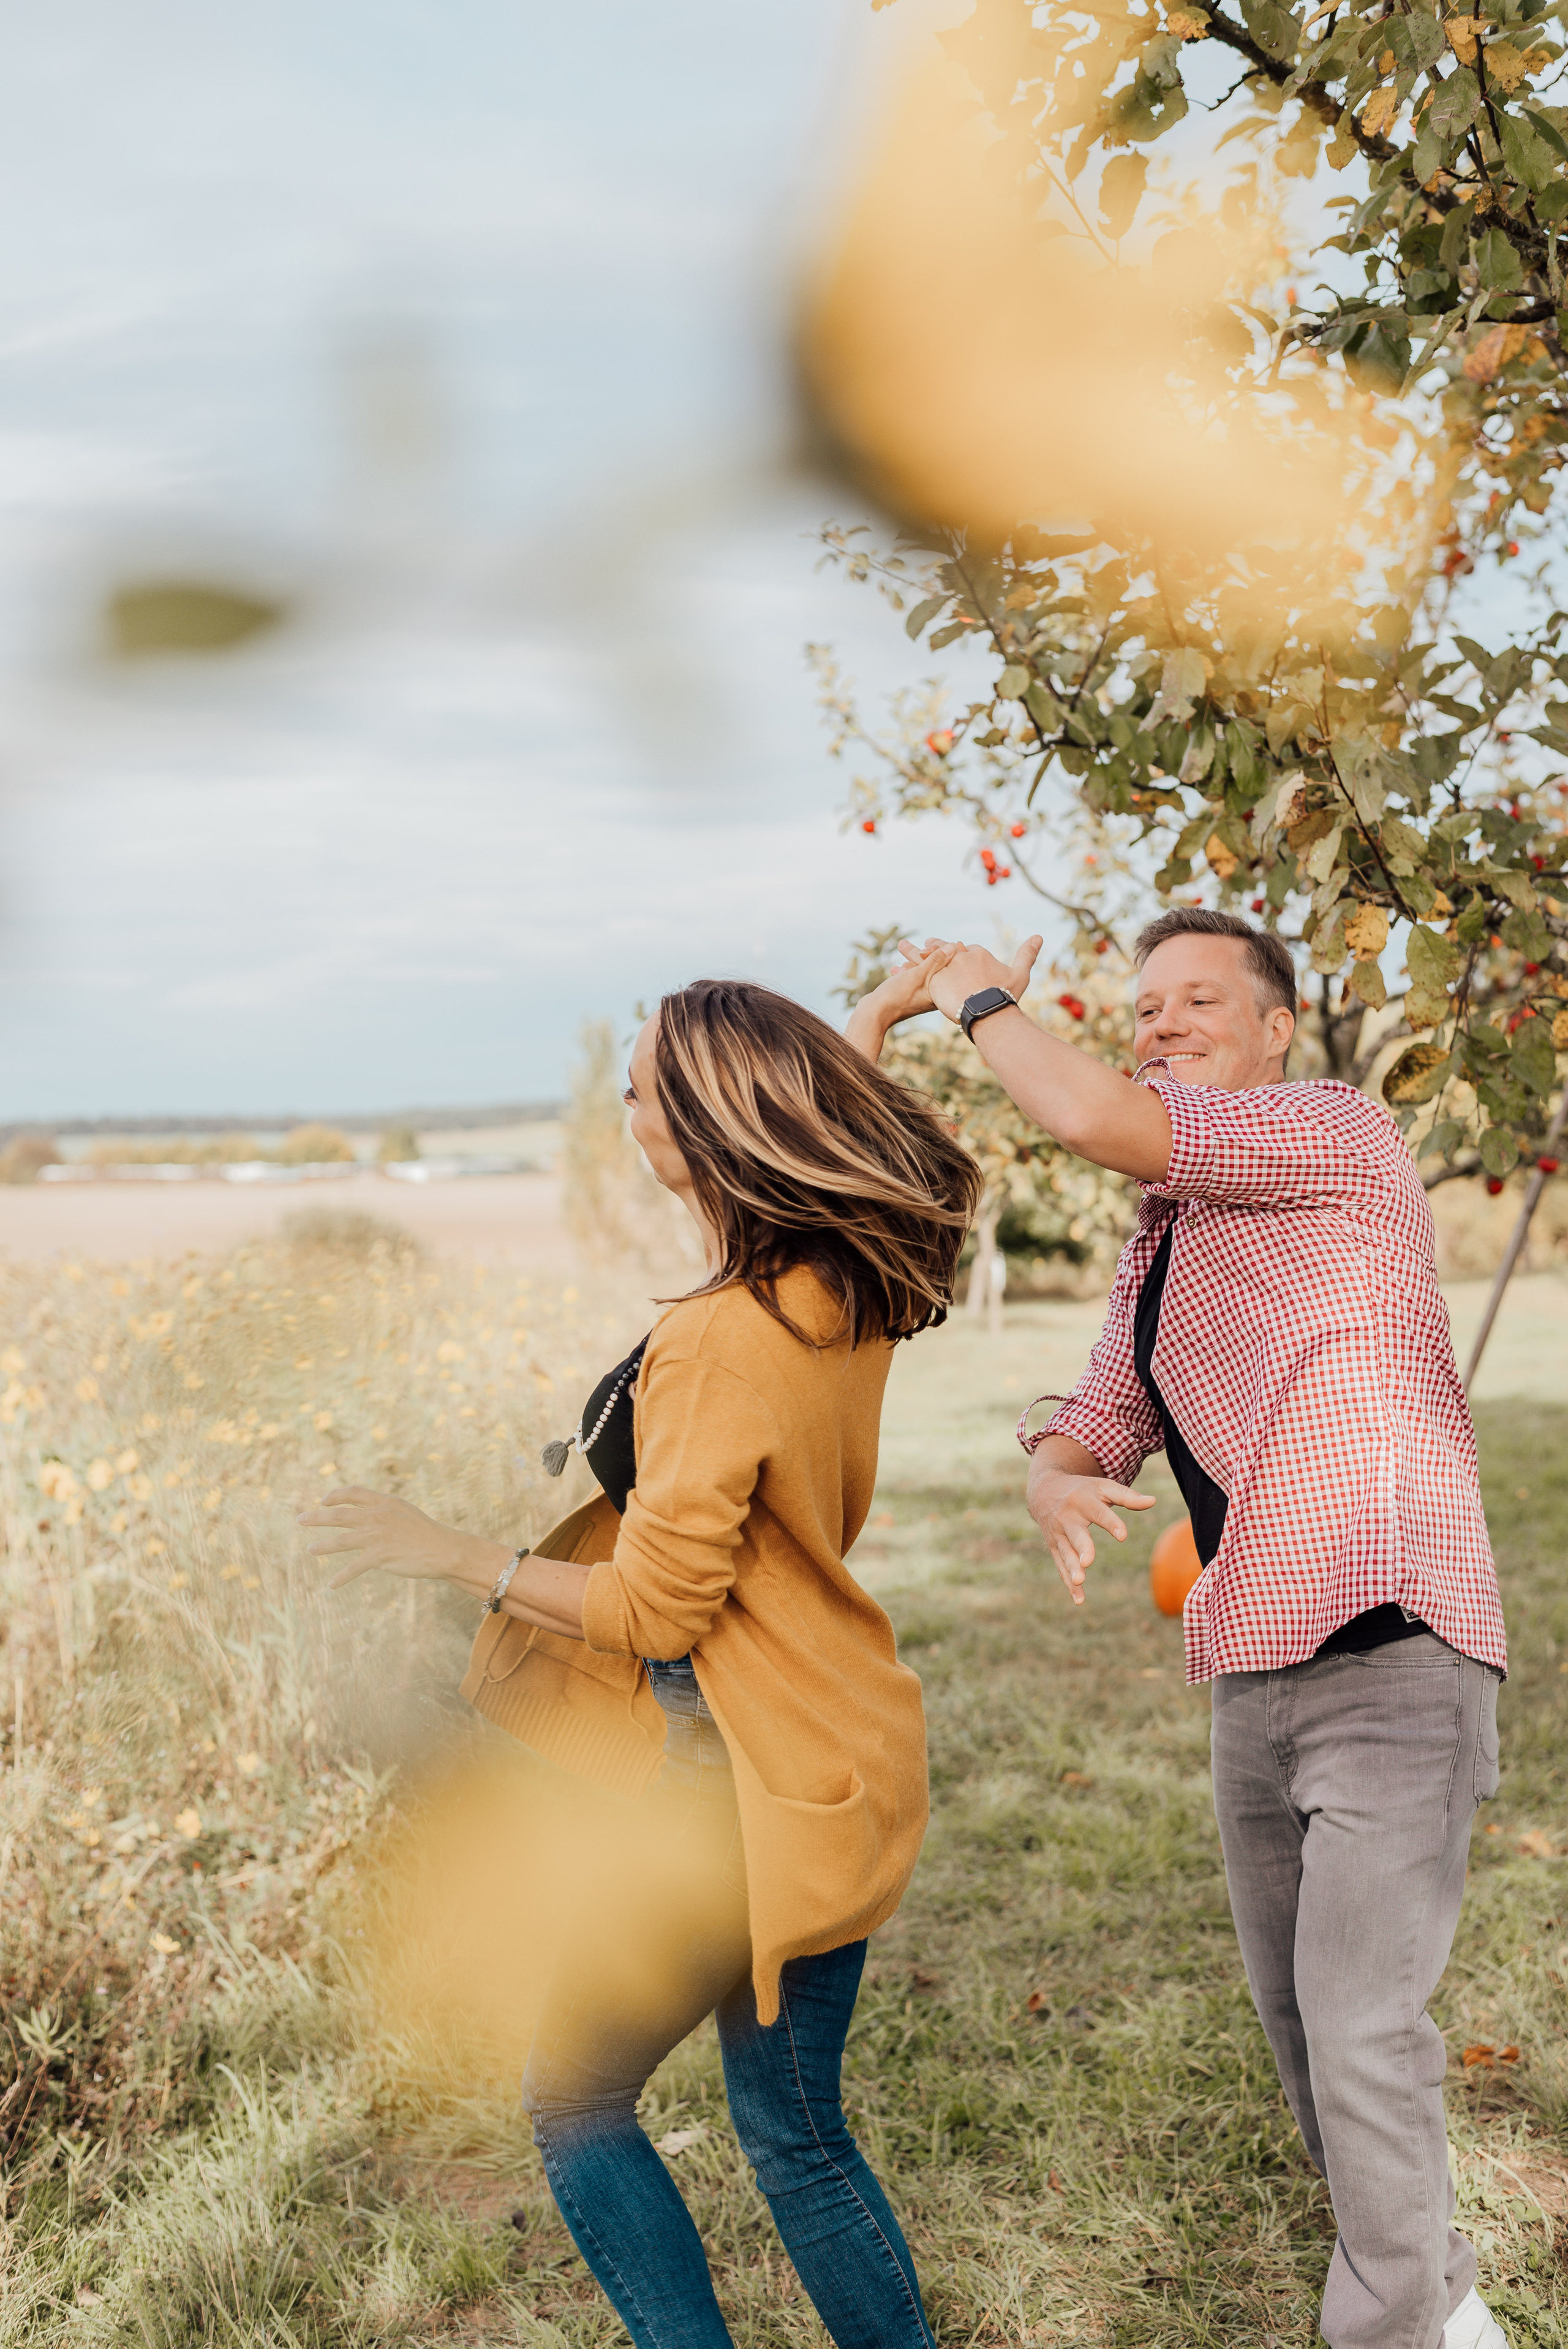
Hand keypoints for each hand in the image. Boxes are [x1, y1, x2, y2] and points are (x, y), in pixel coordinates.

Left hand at [298, 1486, 466, 1588]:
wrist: (443, 1549)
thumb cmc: (427, 1532)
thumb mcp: (405, 1512)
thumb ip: (385, 1510)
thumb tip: (368, 1512)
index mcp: (385, 1502)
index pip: (353, 1493)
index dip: (336, 1495)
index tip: (323, 1500)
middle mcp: (377, 1517)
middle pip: (339, 1515)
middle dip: (317, 1517)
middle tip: (301, 1520)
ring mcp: (377, 1537)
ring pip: (341, 1541)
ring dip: (322, 1546)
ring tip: (310, 1550)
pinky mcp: (379, 1557)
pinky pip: (354, 1568)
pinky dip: (341, 1578)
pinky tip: (332, 1585)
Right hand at [843, 941, 958, 1060]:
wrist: (875, 1014)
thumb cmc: (898, 995)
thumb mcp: (918, 974)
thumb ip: (935, 960)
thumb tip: (952, 947)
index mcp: (940, 993)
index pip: (952, 970)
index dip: (950, 954)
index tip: (948, 943)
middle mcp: (933, 998)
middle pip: (937, 971)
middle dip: (929, 955)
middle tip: (927, 943)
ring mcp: (920, 999)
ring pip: (921, 975)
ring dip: (913, 962)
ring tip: (905, 948)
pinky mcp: (907, 999)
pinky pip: (910, 981)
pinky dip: (904, 972)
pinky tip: (897, 967)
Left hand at [900, 935, 1043, 1024]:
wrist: (988, 1010)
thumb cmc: (1007, 995)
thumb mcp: (1020, 973)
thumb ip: (1027, 954)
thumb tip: (1040, 935)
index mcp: (978, 954)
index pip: (966, 950)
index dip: (961, 952)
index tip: (957, 951)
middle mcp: (959, 957)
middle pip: (945, 948)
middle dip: (936, 946)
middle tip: (927, 943)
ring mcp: (945, 967)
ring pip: (928, 957)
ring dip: (916, 952)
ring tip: (905, 947)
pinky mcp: (933, 980)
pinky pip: (916, 972)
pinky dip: (907, 970)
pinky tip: (897, 969)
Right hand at [1025, 1457, 1153, 1604]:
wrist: (1044, 1490)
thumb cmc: (1083, 1490)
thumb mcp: (1103, 1487)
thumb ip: (1128, 1496)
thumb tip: (1154, 1501)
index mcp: (1083, 1500)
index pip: (1099, 1513)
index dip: (1111, 1523)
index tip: (1123, 1535)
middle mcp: (1068, 1517)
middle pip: (1076, 1534)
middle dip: (1082, 1547)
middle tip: (1087, 1561)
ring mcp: (1058, 1534)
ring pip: (1065, 1553)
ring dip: (1071, 1568)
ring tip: (1079, 1581)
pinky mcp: (1054, 1547)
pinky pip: (1061, 1566)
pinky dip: (1068, 1582)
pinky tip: (1079, 1599)